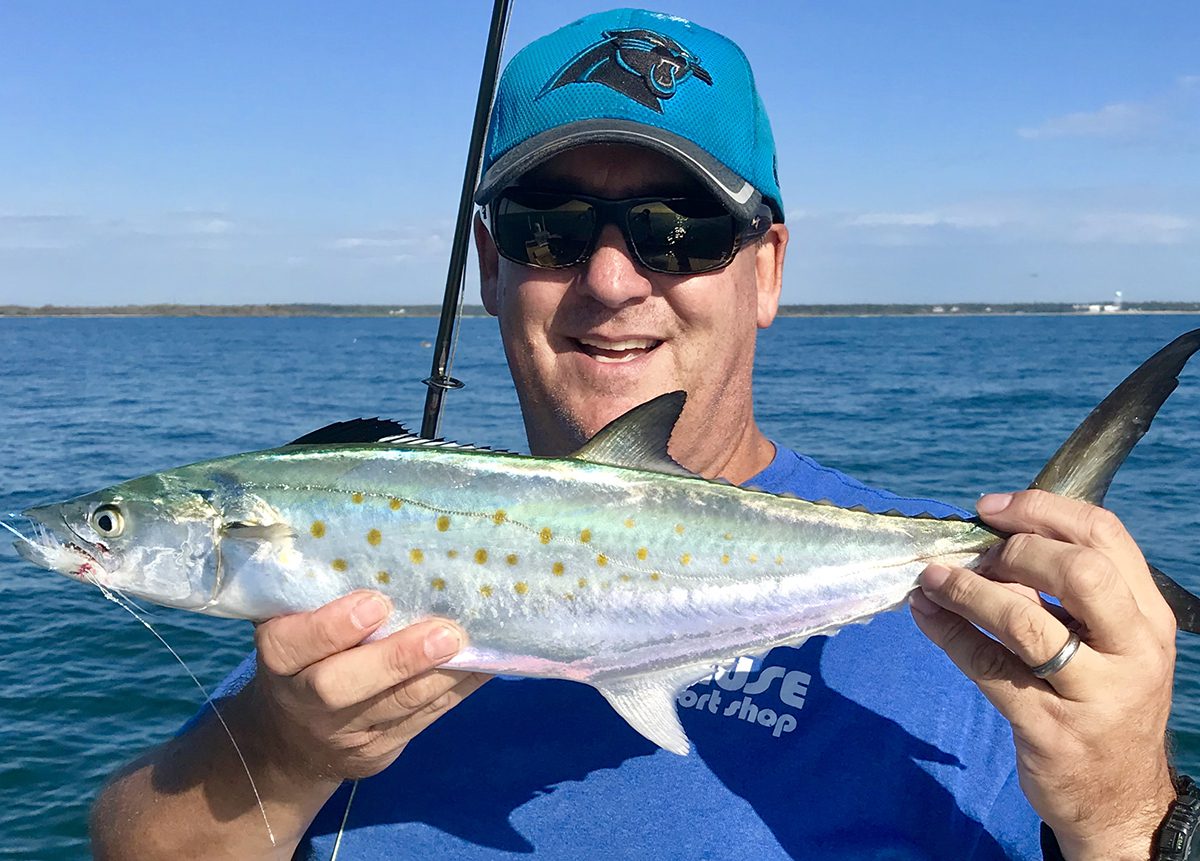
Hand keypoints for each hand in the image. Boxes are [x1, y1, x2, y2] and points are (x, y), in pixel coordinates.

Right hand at [249, 590, 489, 783]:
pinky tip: (482, 665)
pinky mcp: (378, 752)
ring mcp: (342, 733)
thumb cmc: (304, 659)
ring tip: (471, 645)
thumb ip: (320, 598)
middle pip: (341, 686)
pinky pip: (422, 719)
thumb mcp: (293, 628)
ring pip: (395, 705)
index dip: (332, 626)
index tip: (377, 602)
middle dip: (397, 658)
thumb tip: (384, 552)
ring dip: (440, 675)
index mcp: (279, 658)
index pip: (293, 643)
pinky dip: (455, 690)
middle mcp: (303, 700)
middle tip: (444, 634)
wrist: (289, 744)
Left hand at [910, 490, 1176, 860]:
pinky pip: (988, 666)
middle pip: (1078, 571)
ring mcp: (1094, 693)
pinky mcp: (1049, 727)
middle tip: (975, 554)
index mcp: (1148, 617)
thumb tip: (990, 542)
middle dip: (1015, 550)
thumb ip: (1069, 594)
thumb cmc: (1102, 704)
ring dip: (967, 590)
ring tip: (932, 577)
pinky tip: (925, 613)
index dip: (1042, 510)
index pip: (1105, 536)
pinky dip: (948, 633)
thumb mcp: (1111, 645)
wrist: (1120, 803)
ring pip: (1024, 621)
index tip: (991, 508)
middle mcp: (1132, 650)